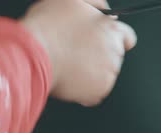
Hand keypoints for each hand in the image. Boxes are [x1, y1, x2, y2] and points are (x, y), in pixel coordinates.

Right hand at [21, 0, 136, 105]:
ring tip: (69, 68)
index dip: (113, 40)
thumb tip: (106, 8)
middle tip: (75, 55)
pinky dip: (83, 92)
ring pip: (103, 77)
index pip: (127, 37)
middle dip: (98, 57)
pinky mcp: (96, 93)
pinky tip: (69, 82)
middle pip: (113, 58)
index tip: (101, 44)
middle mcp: (113, 52)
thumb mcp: (72, 0)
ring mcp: (107, 74)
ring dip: (91, 74)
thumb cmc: (47, 27)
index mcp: (111, 29)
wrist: (33, 55)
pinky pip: (93, 96)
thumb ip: (95, 3)